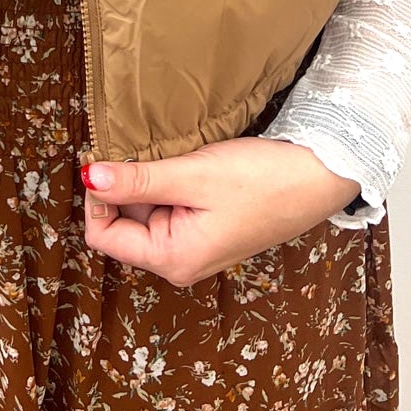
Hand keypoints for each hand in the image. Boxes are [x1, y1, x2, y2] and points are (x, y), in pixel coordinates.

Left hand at [82, 137, 362, 287]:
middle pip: (122, 223)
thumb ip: (138, 180)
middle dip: (125, 186)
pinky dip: (167, 182)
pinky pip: (169, 205)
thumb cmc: (262, 181)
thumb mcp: (194, 176)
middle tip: (144, 150)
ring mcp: (194, 245)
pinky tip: (183, 161)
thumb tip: (90, 177)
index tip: (109, 157)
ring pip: (145, 211)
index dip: (98, 196)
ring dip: (147, 181)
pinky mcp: (207, 227)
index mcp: (172, 259)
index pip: (103, 234)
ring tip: (169, 155)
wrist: (319, 177)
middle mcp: (179, 261)